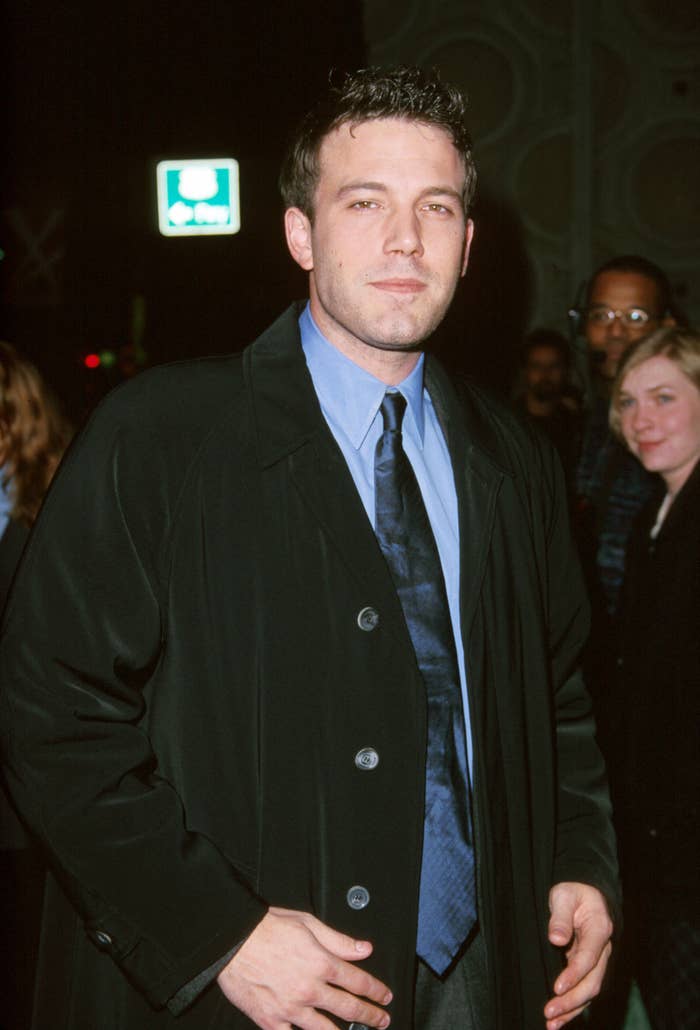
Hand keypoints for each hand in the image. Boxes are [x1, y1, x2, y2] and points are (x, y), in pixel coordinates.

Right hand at [216, 906, 392, 1028]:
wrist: (231, 941)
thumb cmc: (266, 928)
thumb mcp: (307, 923)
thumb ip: (338, 940)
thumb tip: (363, 948)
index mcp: (320, 963)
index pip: (357, 981)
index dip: (375, 990)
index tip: (384, 996)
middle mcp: (309, 989)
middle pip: (349, 1008)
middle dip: (370, 1016)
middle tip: (381, 1020)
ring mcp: (291, 1009)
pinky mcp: (271, 1021)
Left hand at [543, 882, 612, 1029]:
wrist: (585, 893)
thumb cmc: (573, 892)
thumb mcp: (564, 895)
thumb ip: (560, 916)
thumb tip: (556, 939)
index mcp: (600, 929)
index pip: (589, 957)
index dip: (574, 974)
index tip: (557, 987)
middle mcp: (604, 949)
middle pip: (592, 981)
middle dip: (571, 1000)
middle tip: (549, 1012)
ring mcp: (598, 961)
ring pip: (590, 991)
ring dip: (572, 1010)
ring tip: (551, 1023)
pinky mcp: (589, 968)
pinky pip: (584, 991)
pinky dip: (573, 1007)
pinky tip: (558, 1020)